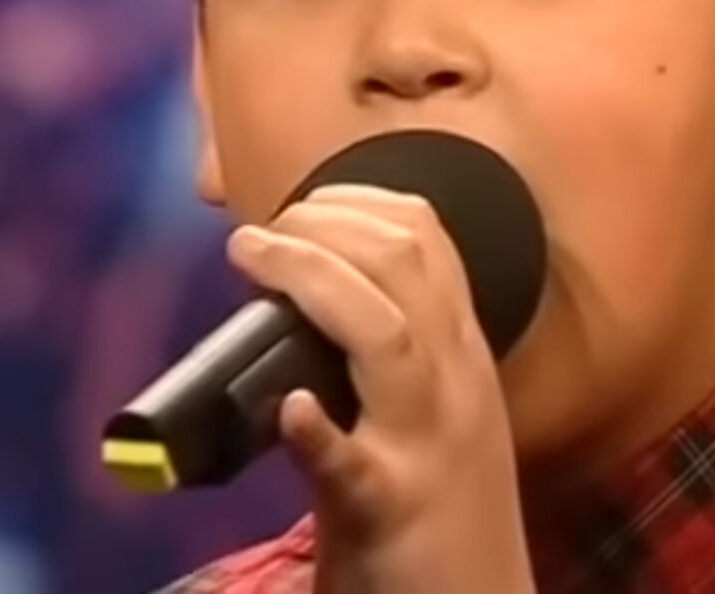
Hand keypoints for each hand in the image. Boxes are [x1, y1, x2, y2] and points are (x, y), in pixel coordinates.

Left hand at [227, 184, 535, 593]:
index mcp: (463, 359)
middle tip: (261, 231)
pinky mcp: (389, 513)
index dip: (361, 200)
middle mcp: (457, 389)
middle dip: (325, 223)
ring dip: (310, 278)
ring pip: (385, 336)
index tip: (304, 200)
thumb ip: (392, 355)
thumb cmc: (438, 515)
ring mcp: (428, 449)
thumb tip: (308, 296)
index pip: (429, 241)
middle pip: (403, 266)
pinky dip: (318, 433)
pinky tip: (288, 410)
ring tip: (251, 254)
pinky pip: (354, 467)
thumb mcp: (432, 413)